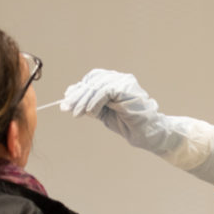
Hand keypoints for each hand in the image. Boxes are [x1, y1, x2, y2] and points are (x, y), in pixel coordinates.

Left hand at [63, 69, 213, 190]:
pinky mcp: (127, 88)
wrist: (147, 135)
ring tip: (76, 114)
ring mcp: (124, 82)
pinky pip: (104, 91)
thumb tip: (69, 94)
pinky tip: (89, 113)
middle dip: (77, 96)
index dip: (78, 90)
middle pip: (92, 81)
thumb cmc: (128, 125)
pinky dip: (94, 102)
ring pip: (96, 85)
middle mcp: (120, 78)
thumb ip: (89, 104)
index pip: (92, 80)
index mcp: (115, 82)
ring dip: (83, 101)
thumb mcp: (103, 113)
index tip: (66, 103)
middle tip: (66, 108)